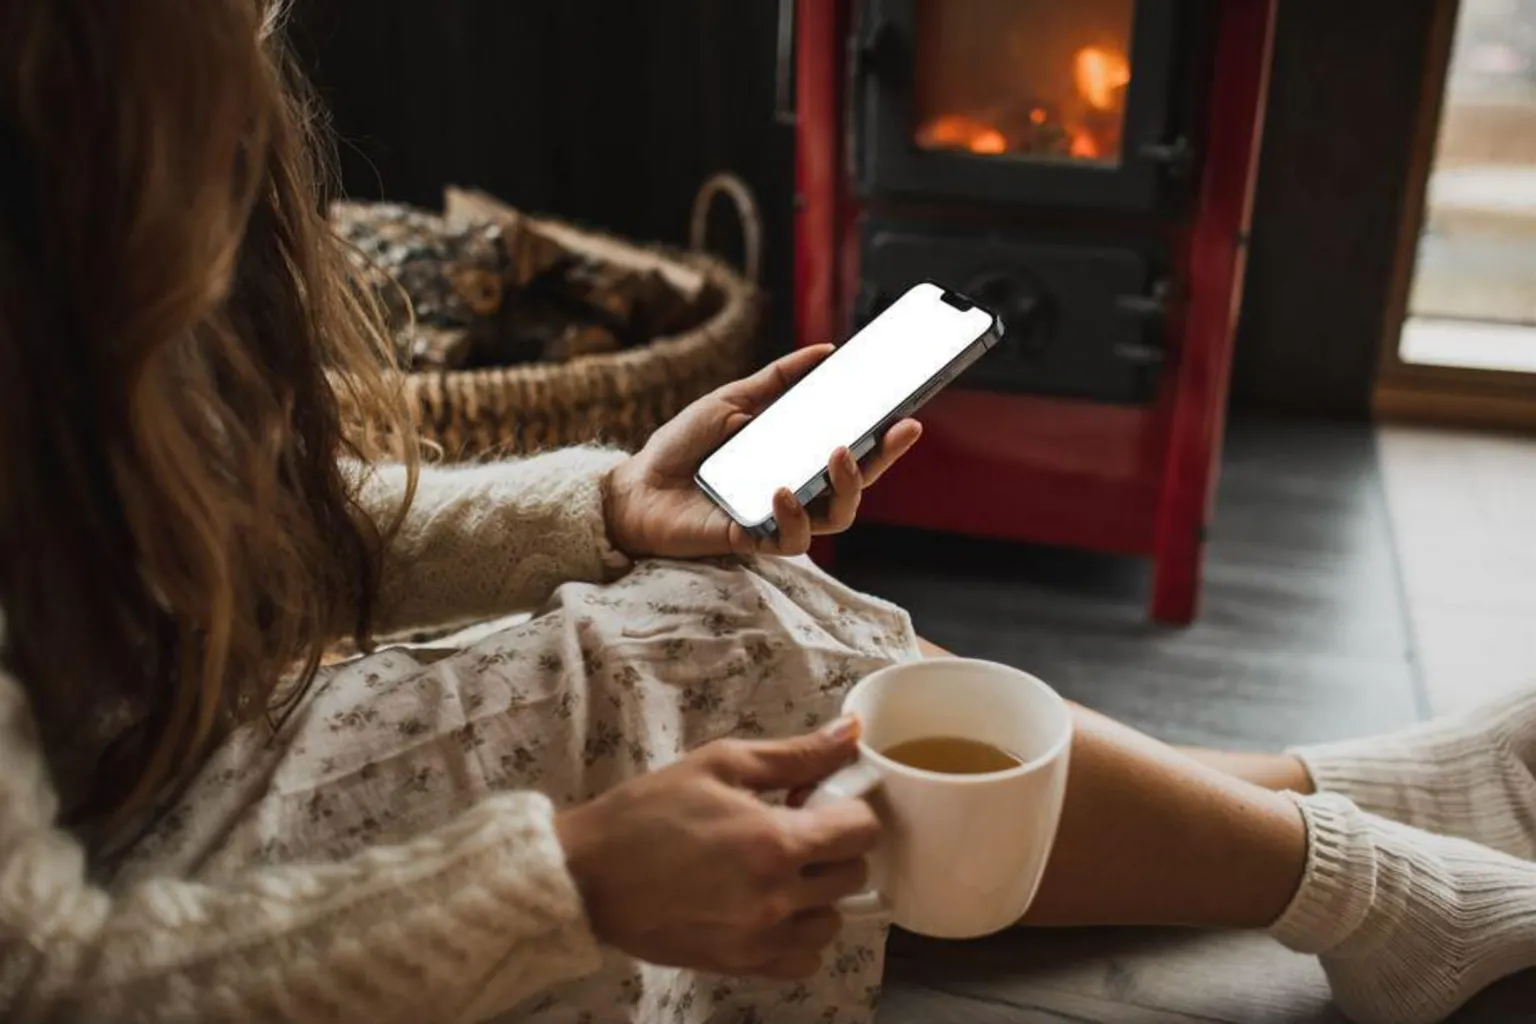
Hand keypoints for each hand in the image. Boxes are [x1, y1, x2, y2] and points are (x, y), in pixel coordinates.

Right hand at [555, 717, 879, 979]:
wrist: (588, 875)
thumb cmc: (649, 811)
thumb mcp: (720, 764)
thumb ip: (795, 754)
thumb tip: (852, 733)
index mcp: (775, 842)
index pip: (862, 830)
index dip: (846, 807)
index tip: (814, 800)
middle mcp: (777, 898)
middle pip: (854, 874)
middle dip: (832, 846)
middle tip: (789, 828)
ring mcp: (761, 939)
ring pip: (834, 921)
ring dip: (819, 893)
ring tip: (777, 870)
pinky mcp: (742, 966)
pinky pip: (805, 959)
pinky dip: (798, 935)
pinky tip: (768, 907)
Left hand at [604, 345, 922, 558]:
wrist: (635, 486)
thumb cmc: (684, 446)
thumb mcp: (732, 399)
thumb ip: (778, 379)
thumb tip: (827, 350)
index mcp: (797, 458)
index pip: (853, 452)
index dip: (886, 440)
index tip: (910, 414)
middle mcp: (797, 491)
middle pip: (857, 486)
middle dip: (884, 459)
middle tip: (900, 429)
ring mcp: (779, 518)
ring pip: (837, 516)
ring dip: (846, 485)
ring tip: (838, 452)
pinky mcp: (754, 539)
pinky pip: (790, 537)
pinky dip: (792, 512)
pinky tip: (782, 490)